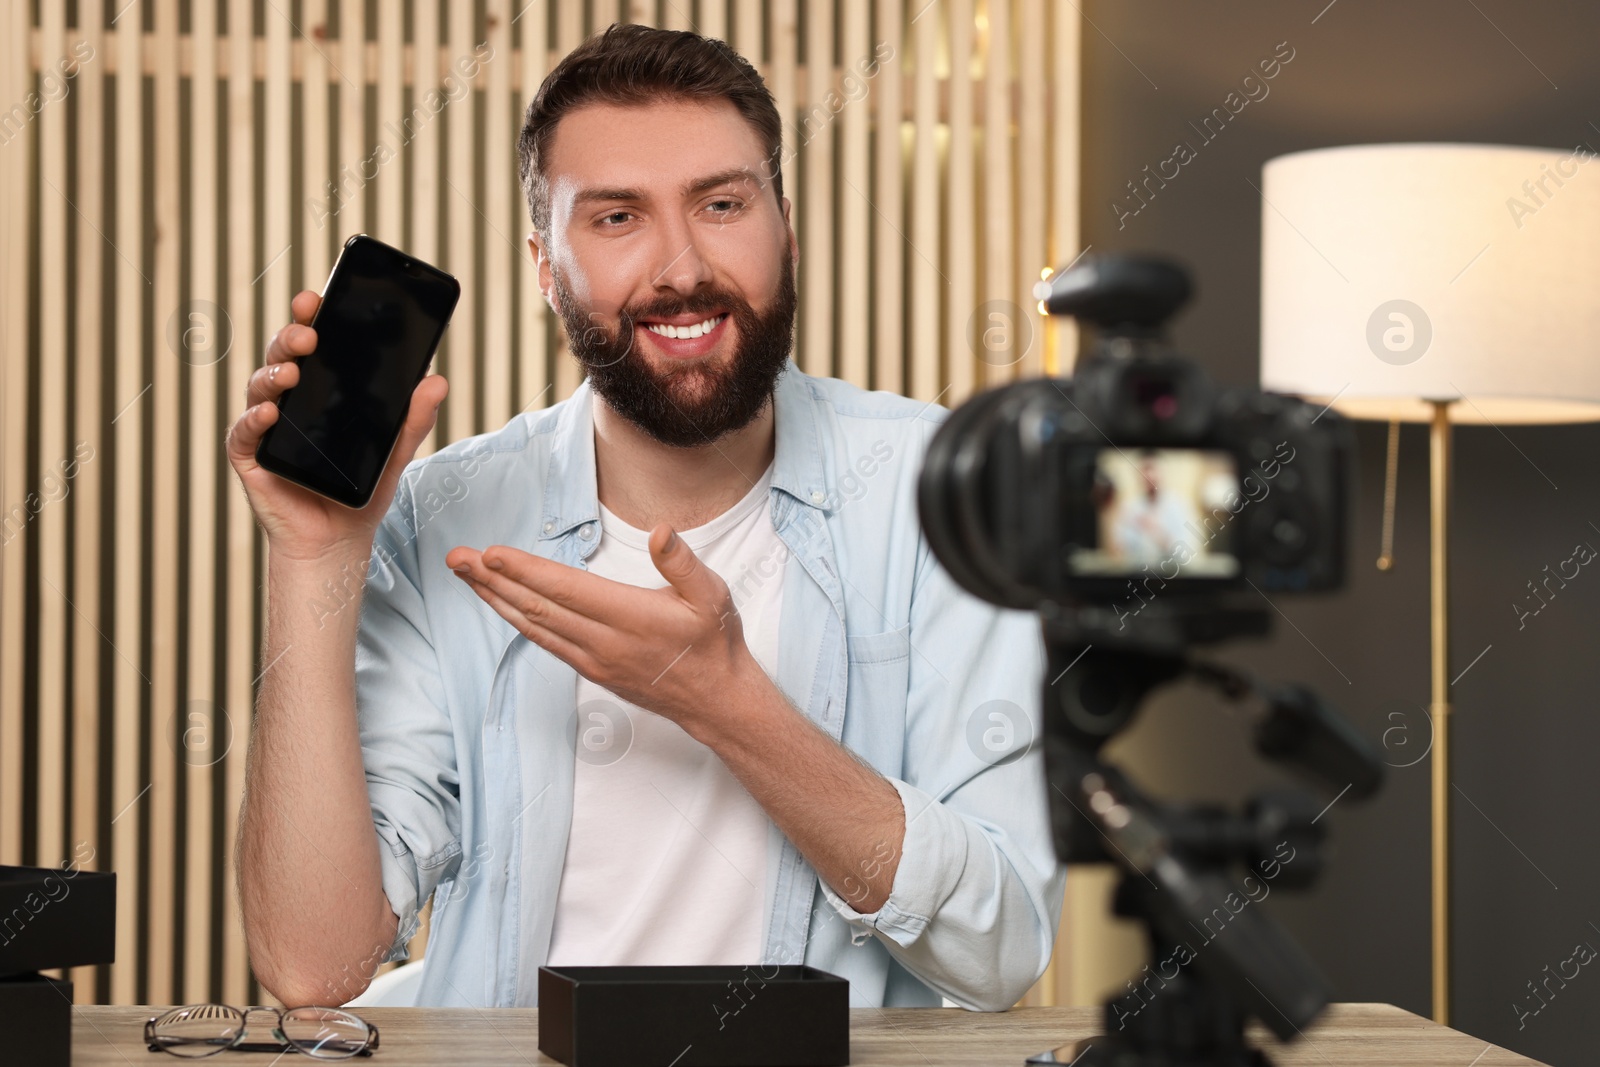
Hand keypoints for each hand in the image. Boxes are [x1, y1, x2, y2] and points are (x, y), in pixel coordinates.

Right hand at [226, 289, 448, 561]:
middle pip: (282, 356)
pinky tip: (269, 414)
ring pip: (259, 387)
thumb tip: (437, 380)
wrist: (338, 539)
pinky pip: (244, 432)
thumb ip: (413, 418)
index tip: (316, 298)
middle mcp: (287, 400)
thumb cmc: (361, 489)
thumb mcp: (395, 451)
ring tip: (294, 371)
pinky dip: (253, 420)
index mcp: (318, 389)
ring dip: (274, 374)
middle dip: (292, 337)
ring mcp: (264, 426)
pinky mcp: (250, 456)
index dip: (309, 318)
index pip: (311, 345)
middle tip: (310, 331)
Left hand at [446, 526, 759, 731]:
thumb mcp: (712, 595)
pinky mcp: (590, 670)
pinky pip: (545, 641)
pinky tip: (500, 603)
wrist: (716, 699)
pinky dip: (517, 619)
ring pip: (534, 626)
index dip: (526, 571)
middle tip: (458, 558)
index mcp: (631, 617)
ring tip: (466, 575)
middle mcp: (605, 641)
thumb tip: (661, 532)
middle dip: (493, 581)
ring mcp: (593, 659)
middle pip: (538, 607)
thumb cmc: (713, 642)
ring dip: (496, 599)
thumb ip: (682, 563)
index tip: (492, 554)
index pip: (567, 590)